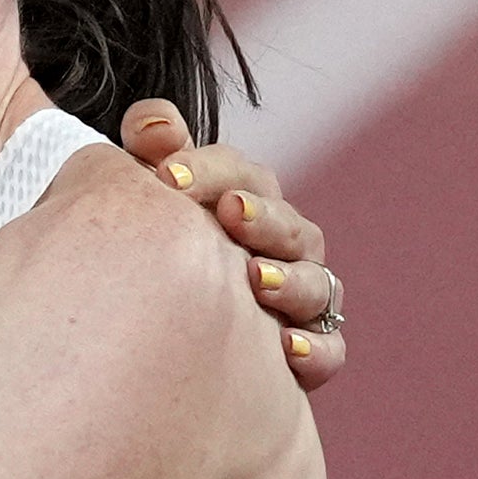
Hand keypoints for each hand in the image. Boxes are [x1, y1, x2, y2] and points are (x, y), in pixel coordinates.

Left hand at [117, 99, 344, 390]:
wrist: (159, 318)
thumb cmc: (157, 241)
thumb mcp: (149, 192)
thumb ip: (150, 147)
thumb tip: (154, 127)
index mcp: (248, 200)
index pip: (241, 175)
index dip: (210, 170)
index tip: (167, 176)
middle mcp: (283, 246)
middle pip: (290, 225)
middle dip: (263, 216)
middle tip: (231, 212)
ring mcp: (299, 297)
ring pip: (317, 284)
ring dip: (292, 280)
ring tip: (257, 277)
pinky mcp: (308, 351)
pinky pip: (328, 349)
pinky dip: (316, 347)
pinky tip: (287, 347)